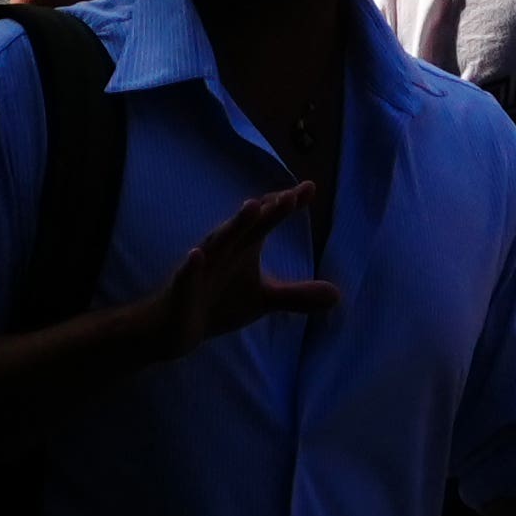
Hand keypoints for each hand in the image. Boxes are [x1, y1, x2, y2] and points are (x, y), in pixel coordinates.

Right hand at [145, 177, 337, 356]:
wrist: (177, 327)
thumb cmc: (220, 300)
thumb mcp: (264, 299)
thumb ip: (297, 294)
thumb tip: (337, 294)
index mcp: (243, 245)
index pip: (266, 219)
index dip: (285, 205)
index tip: (309, 188)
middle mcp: (224, 249)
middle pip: (247, 225)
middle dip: (266, 210)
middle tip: (289, 196)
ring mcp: (202, 266)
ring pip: (218, 242)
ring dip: (234, 225)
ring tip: (252, 206)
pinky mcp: (183, 287)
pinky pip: (186, 274)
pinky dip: (192, 265)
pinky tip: (196, 254)